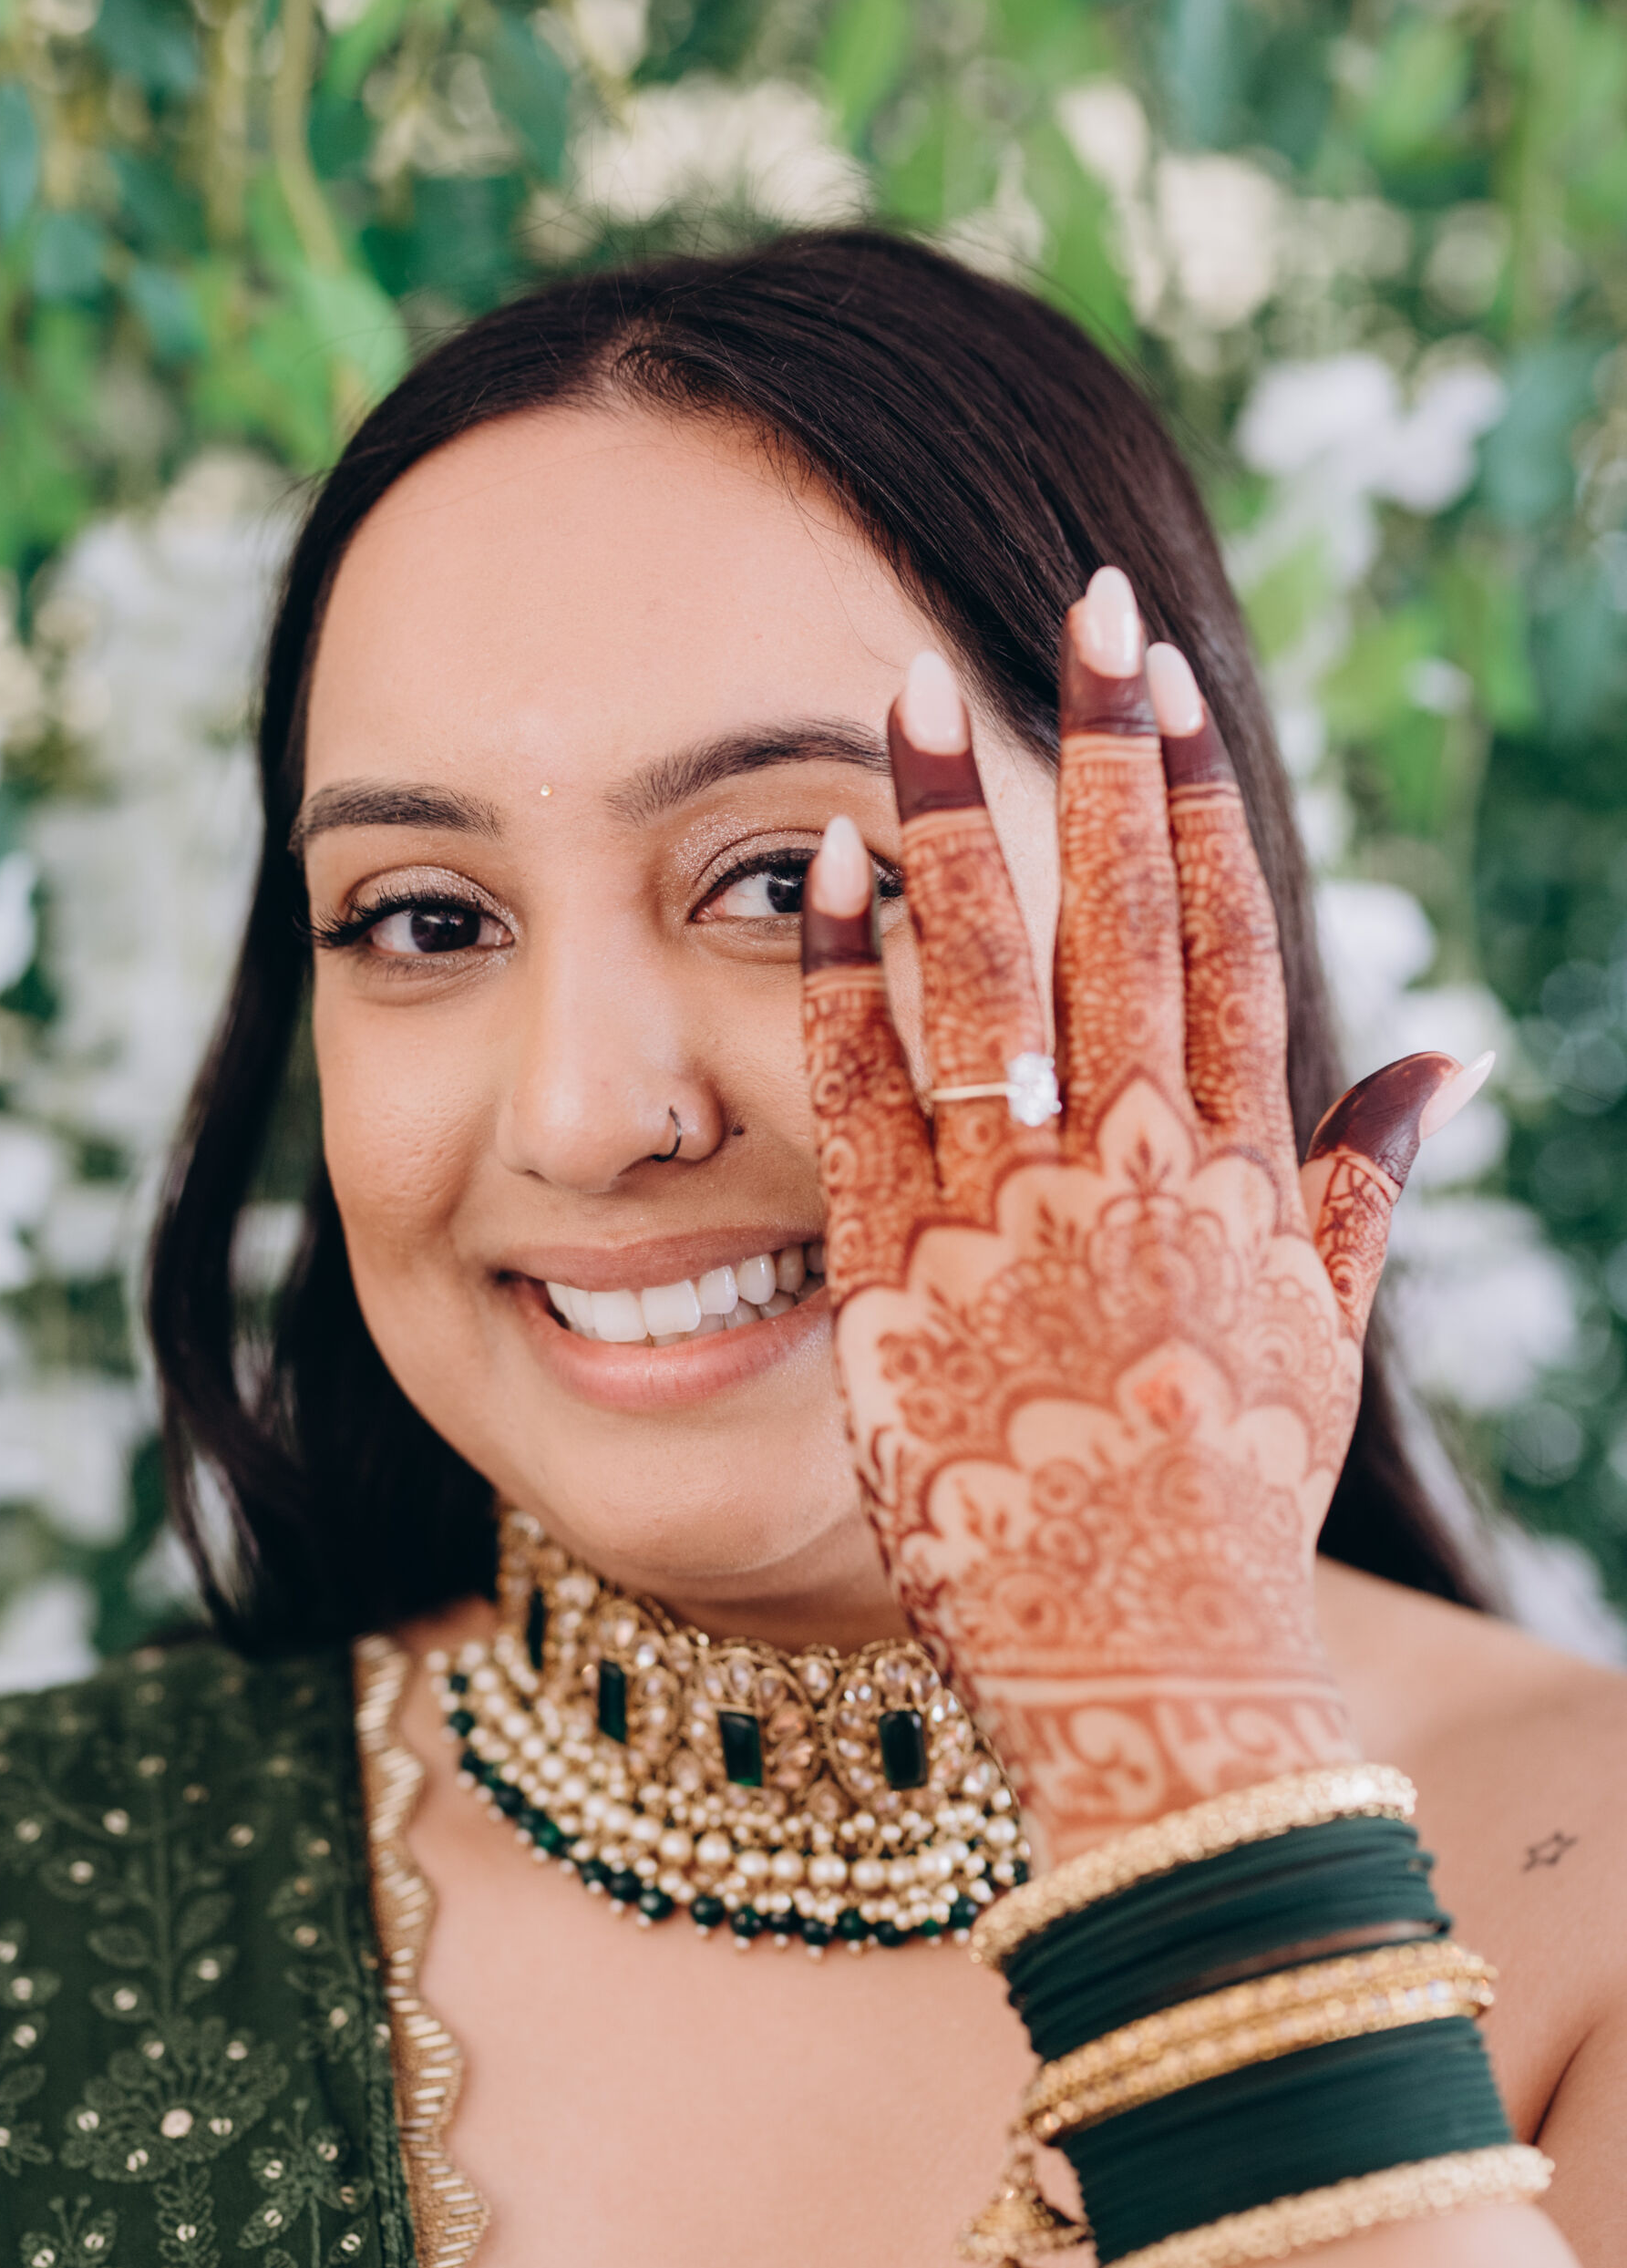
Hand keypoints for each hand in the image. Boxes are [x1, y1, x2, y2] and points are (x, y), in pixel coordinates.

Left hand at [800, 570, 1487, 1863]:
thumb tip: (1443, 1056)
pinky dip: (846, 977)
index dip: (1197, 796)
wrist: (1148, 1664)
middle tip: (1084, 603)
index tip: (1168, 682)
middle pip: (1123, 919)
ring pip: (991, 979)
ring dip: (959, 821)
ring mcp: (1017, 1213)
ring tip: (911, 686)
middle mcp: (1139, 1164)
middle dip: (1103, 752)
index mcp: (1242, 1165)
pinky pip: (868, 1095)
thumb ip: (1369, 1181)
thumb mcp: (1330, 1333)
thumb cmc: (1238, 1504)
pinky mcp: (903, 1273)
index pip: (1227, 935)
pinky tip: (824, 866)